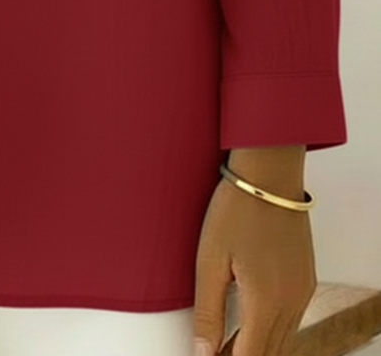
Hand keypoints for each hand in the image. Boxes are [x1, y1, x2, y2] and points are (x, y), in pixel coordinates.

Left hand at [192, 176, 316, 354]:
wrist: (269, 172)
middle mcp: (293, 302)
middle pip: (271, 353)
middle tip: (214, 350)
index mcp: (267, 302)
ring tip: (226, 340)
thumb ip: (208, 311)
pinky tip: (248, 319)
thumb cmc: (236, 209)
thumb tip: (203, 351)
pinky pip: (292, 319)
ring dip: (258, 345)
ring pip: (283, 339)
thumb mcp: (210, 260)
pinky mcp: (306, 278)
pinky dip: (271, 329)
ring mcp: (303, 290)